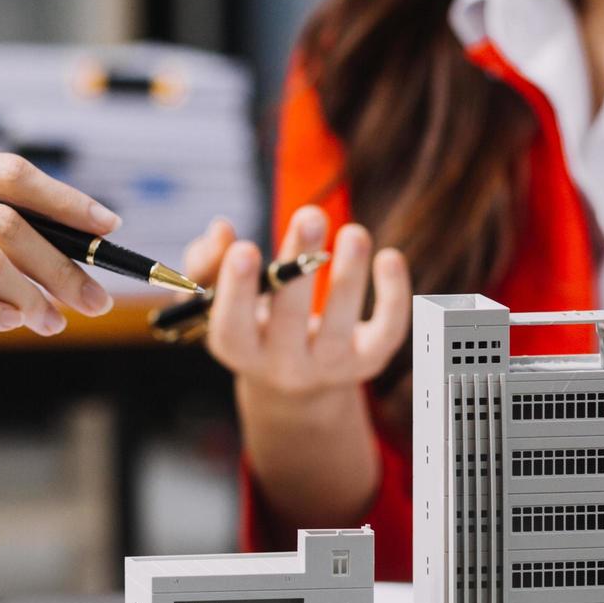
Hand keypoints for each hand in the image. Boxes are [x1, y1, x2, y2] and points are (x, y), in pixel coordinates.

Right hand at [184, 206, 410, 403]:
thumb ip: (210, 262)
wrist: (298, 387)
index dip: (238, 291)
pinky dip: (393, 296)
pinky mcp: (369, 361)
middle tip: (309, 215)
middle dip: (299, 267)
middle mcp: (282, 366)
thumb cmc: (254, 324)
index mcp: (240, 350)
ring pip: (339, 326)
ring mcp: (328, 367)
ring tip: (354, 232)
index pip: (233, 327)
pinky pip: (387, 330)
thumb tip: (221, 229)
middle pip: (289, 320)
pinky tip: (390, 257)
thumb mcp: (223, 299)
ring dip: (349, 276)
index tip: (245, 248)